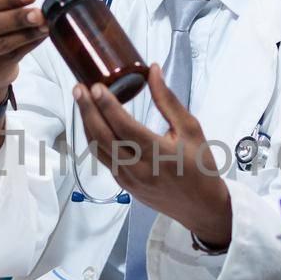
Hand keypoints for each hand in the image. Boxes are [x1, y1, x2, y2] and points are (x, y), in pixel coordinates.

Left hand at [73, 64, 231, 246]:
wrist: (201, 207)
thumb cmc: (200, 167)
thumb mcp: (190, 129)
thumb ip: (168, 100)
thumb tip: (153, 71)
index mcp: (159, 154)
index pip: (125, 126)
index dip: (107, 105)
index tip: (96, 87)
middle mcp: (139, 169)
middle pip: (104, 137)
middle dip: (87, 111)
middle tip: (79, 89)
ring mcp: (128, 179)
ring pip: (98, 149)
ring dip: (86, 124)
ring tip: (80, 102)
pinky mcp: (123, 185)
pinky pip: (102, 159)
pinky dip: (94, 139)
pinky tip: (92, 123)